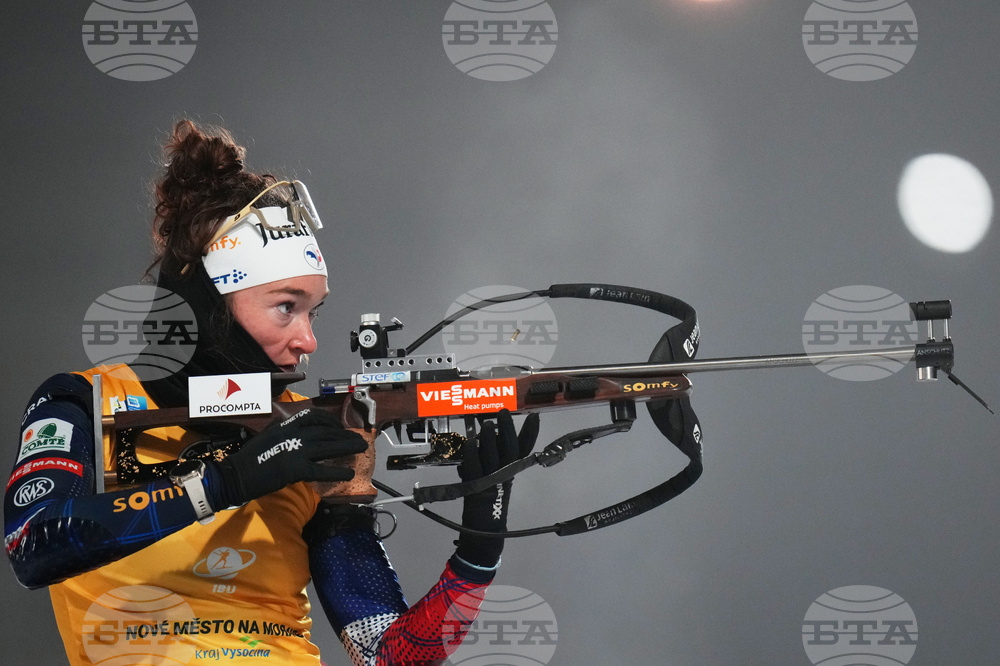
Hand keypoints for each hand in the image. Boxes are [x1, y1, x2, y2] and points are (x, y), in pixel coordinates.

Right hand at [208, 408, 367, 508]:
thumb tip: (291, 427)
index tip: (340, 428)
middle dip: (345, 435)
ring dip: (347, 448)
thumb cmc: (250, 457)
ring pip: (328, 447)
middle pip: (326, 432)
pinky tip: (348, 475)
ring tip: (361, 450)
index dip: (331, 422)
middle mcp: (293, 434)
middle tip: (360, 440)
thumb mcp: (267, 435)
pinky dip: (337, 472)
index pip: (314, 417)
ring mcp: (296, 451)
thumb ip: (282, 430)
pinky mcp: (296, 469)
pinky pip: (322, 470)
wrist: (236, 474)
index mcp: (286, 425)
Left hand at [455, 409, 538, 567]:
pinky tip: (470, 442)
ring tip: (487, 423)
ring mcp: (490, 482)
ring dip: (489, 438)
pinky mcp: (474, 488)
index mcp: (511, 474)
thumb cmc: (488, 505)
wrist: (484, 534)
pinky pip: (474, 467)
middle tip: (503, 413)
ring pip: (492, 456)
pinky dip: (471, 453)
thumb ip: (492, 460)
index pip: (524, 450)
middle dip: (508, 429)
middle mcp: (504, 477)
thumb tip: (487, 437)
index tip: (534, 416)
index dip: (530, 433)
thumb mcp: (494, 479)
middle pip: (510, 449)